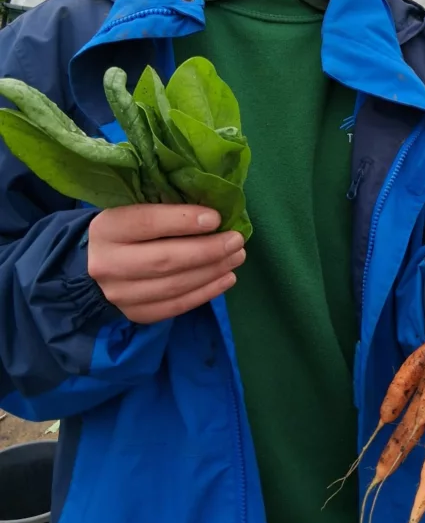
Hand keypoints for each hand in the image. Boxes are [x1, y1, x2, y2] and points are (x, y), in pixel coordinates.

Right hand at [88, 205, 244, 323]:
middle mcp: (108, 264)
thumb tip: (212, 211)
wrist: (90, 266)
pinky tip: (226, 279)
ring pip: (174, 286)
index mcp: (107, 229)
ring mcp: (120, 294)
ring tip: (236, 257)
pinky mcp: (134, 314)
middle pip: (164, 260)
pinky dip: (205, 293)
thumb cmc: (124, 230)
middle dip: (207, 250)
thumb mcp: (130, 210)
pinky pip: (175, 306)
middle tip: (237, 241)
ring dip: (212, 272)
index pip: (147, 223)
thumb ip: (162, 208)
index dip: (184, 220)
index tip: (216, 218)